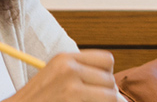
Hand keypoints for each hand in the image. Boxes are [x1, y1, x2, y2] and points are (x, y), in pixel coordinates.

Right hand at [1, 50, 118, 101]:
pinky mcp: (72, 99)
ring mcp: (71, 86)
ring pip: (110, 96)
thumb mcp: (56, 79)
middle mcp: (68, 68)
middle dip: (108, 94)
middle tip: (93, 100)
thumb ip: (82, 77)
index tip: (99, 87)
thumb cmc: (38, 100)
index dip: (107, 75)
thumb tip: (118, 94)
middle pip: (110, 80)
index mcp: (64, 59)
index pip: (107, 60)